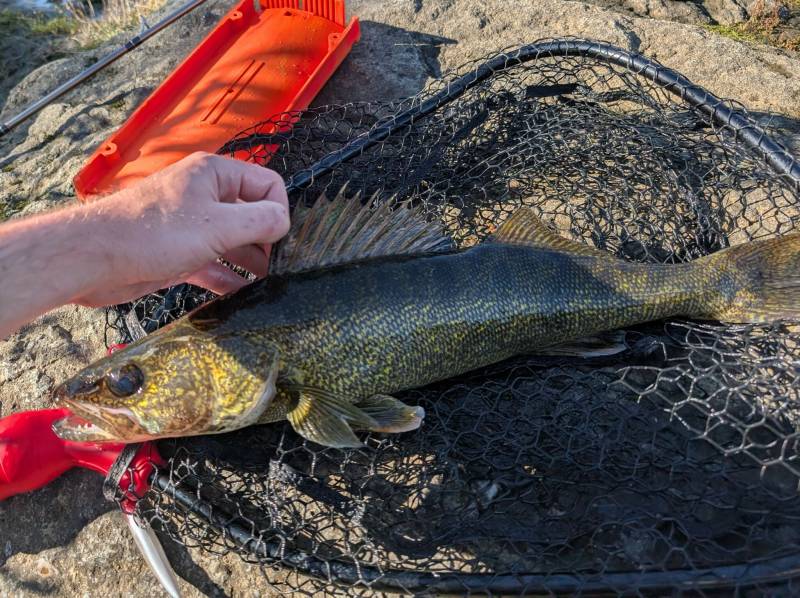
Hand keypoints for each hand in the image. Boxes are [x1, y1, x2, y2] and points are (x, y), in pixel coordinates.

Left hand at [73, 152, 289, 305]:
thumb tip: (284, 223)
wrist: (94, 259)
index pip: (266, 184)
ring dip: (250, 262)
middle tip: (278, 268)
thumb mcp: (217, 226)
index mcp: (214, 175)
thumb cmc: (150, 233)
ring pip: (234, 242)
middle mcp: (205, 195)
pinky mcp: (180, 252)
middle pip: (253, 215)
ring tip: (265, 284)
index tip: (280, 241)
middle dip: (267, 241)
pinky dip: (228, 277)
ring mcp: (192, 225)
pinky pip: (215, 263)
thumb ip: (260, 222)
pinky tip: (241, 294)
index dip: (279, 212)